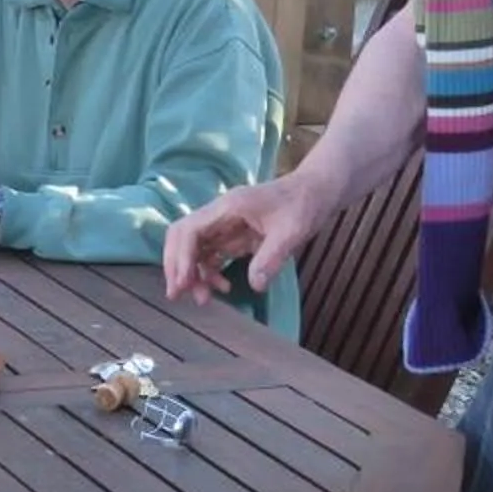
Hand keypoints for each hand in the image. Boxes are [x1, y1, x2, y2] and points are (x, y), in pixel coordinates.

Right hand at [164, 174, 332, 303]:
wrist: (315, 192)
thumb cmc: (304, 205)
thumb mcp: (292, 232)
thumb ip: (271, 258)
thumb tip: (255, 286)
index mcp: (228, 207)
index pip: (189, 230)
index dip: (181, 257)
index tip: (182, 284)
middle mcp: (220, 214)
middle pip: (183, 238)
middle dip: (177, 266)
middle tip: (177, 295)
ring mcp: (225, 224)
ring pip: (194, 249)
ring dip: (192, 274)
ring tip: (203, 299)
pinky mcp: (233, 235)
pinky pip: (211, 254)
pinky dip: (209, 272)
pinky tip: (223, 287)